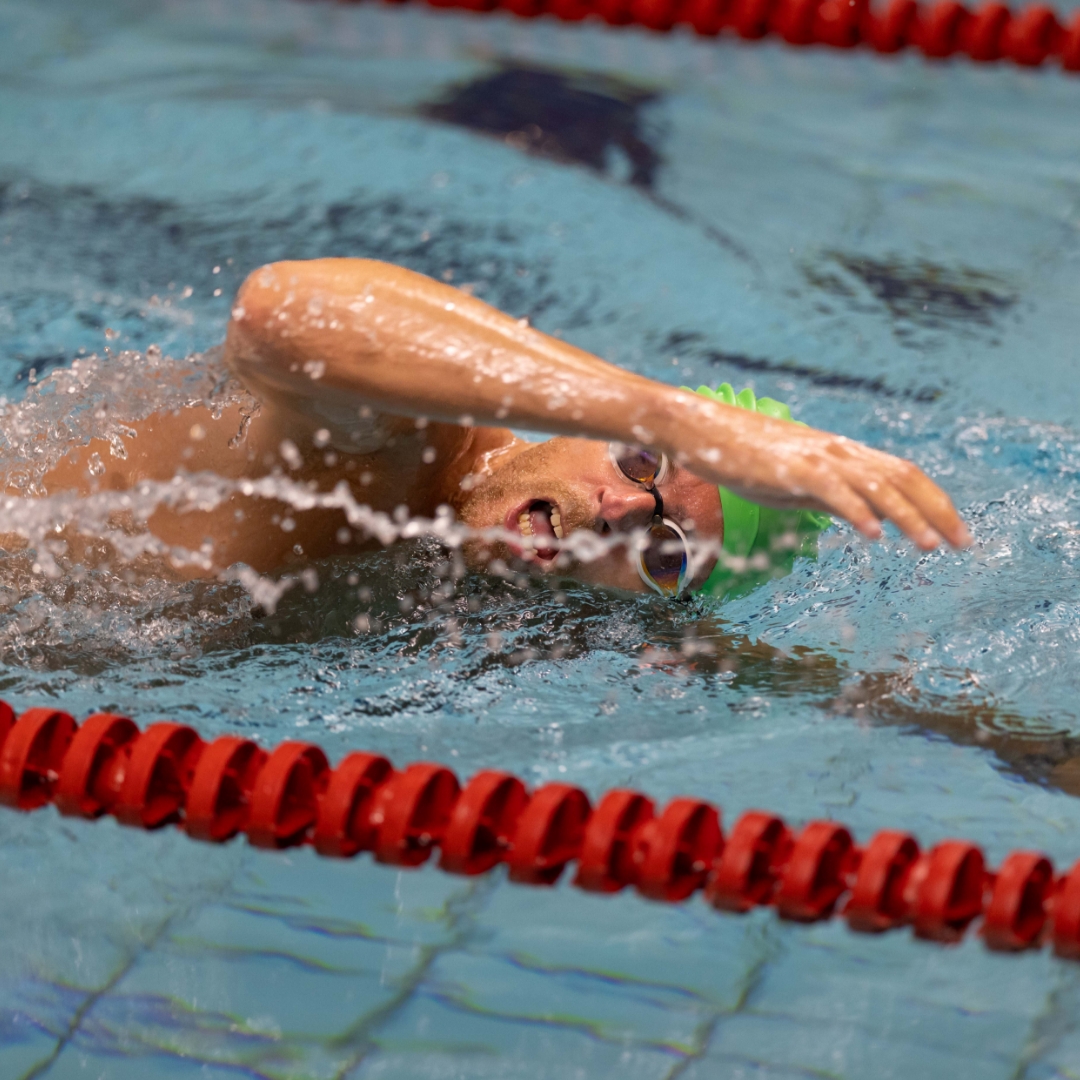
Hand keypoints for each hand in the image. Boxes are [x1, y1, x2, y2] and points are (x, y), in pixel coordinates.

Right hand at [680, 403, 970, 550]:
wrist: (705, 430)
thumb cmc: (747, 459)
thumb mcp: (798, 483)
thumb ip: (834, 497)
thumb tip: (868, 517)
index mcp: (845, 455)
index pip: (904, 475)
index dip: (936, 503)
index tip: (957, 534)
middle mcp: (841, 452)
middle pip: (903, 478)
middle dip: (937, 511)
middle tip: (963, 545)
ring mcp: (819, 458)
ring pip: (877, 486)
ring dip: (907, 517)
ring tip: (928, 547)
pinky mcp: (794, 469)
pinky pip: (834, 491)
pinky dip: (857, 511)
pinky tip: (873, 535)